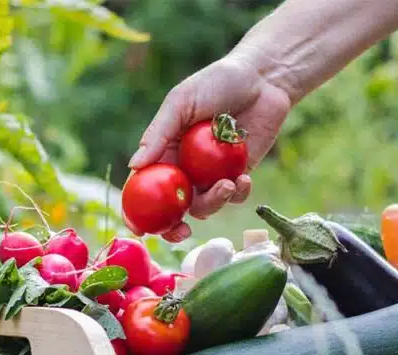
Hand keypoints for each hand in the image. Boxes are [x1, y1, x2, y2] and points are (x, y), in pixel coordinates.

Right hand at [128, 52, 291, 242]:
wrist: (263, 79)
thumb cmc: (217, 82)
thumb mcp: (181, 102)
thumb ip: (159, 133)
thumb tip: (134, 165)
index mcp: (165, 151)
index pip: (144, 187)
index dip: (137, 211)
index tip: (140, 228)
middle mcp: (185, 167)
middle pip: (172, 208)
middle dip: (174, 227)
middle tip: (182, 232)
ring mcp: (212, 174)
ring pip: (205, 206)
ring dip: (214, 203)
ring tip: (228, 184)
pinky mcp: (238, 175)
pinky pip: (234, 197)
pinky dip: (238, 193)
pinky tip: (244, 177)